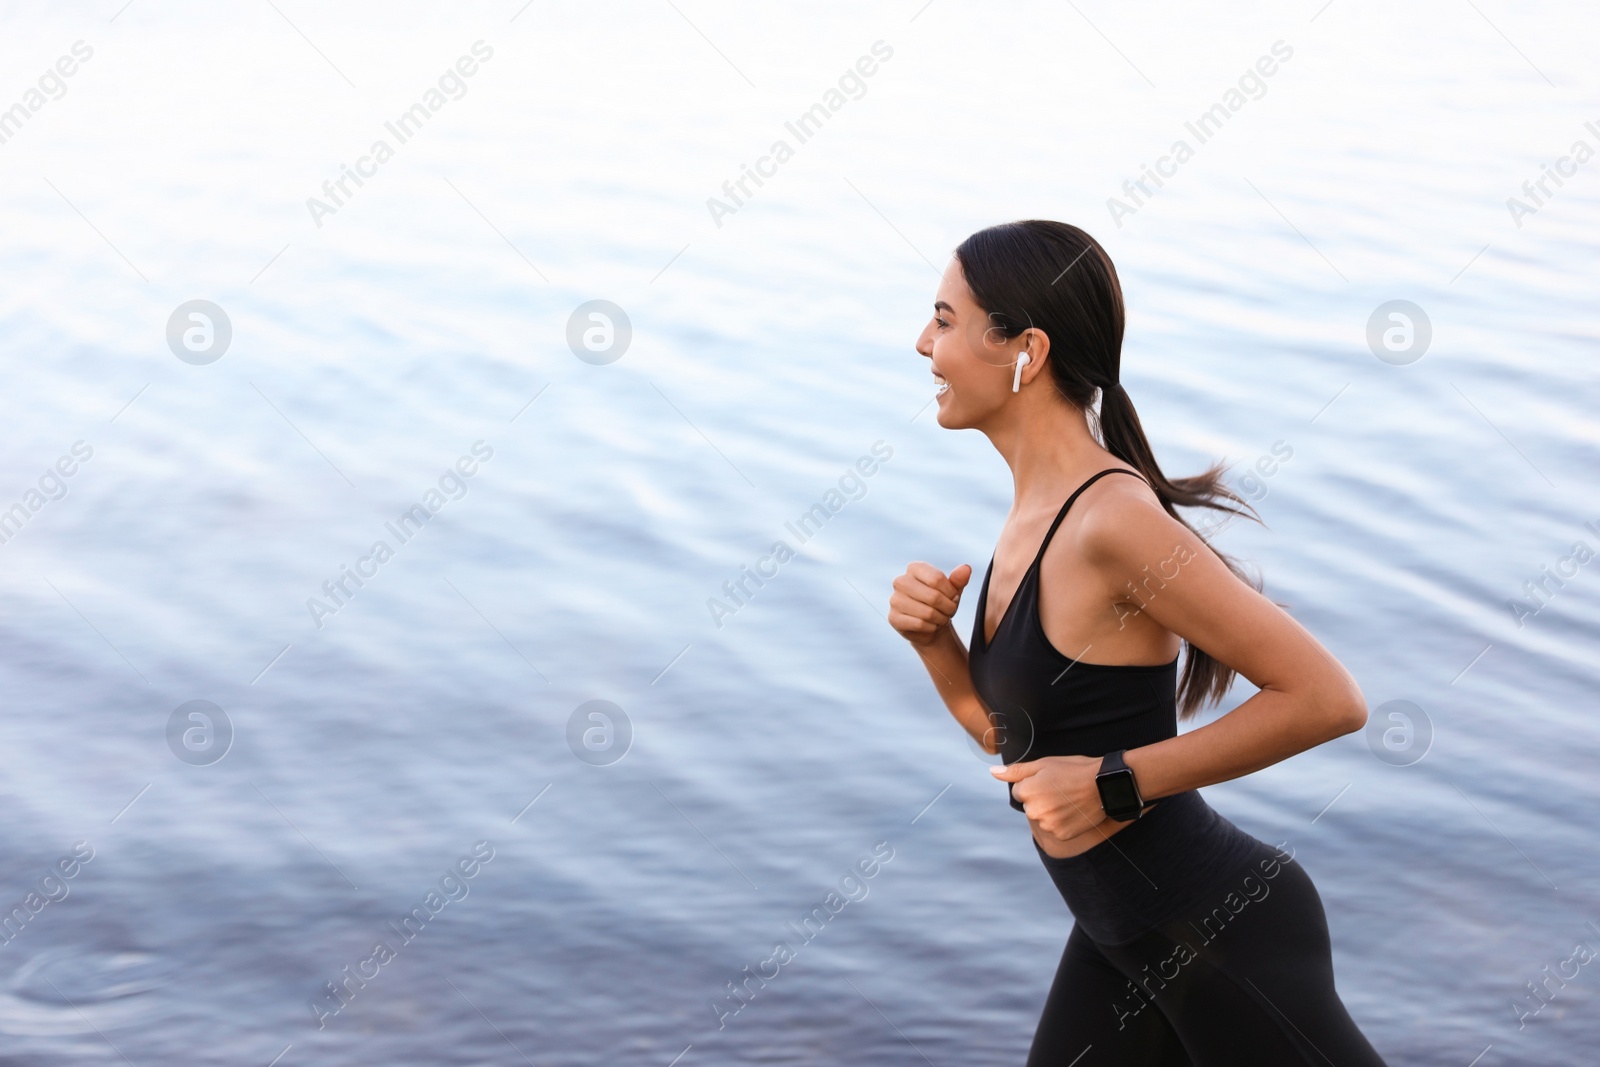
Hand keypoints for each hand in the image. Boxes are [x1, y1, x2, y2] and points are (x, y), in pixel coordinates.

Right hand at [889, 562, 971, 647]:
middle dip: (948, 607)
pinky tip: (930, 625)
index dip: (950, 592)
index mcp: (914, 568)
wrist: (930, 626)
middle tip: (949, 610)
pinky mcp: (893, 618)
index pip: (937, 579)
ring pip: (927, 613)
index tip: (953, 597)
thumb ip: (959, 579)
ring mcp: (895, 600)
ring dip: (940, 619)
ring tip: (940, 618)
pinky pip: (919, 624)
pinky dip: (931, 627)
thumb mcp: (953, 590)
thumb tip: (966, 568)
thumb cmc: (941, 604)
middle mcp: (901, 581)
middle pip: (933, 596)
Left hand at [990, 755, 1109, 840]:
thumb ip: (1016, 771)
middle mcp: (1033, 811)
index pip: (1020, 790)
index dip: (1035, 784)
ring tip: (1069, 800)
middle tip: (1061, 790)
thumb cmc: (1074, 770)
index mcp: (1026, 791)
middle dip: (1041, 798)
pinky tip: (1073, 812)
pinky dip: (1062, 822)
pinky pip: (1055, 829)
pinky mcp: (1061, 835)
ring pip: (1042, 818)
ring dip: (1051, 812)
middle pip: (1030, 806)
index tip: (1051, 781)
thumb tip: (993, 773)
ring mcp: (1047, 825)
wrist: (1104, 785)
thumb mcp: (1044, 764)